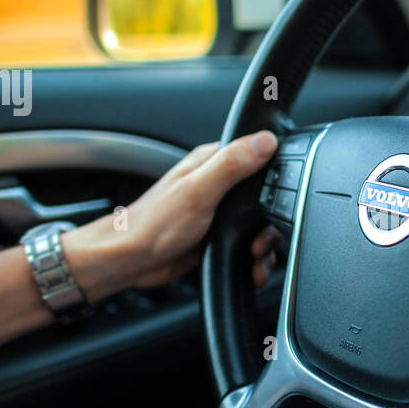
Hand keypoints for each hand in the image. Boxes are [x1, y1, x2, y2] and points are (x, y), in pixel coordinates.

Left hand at [61, 131, 278, 300]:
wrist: (130, 261)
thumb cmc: (153, 225)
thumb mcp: (197, 191)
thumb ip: (232, 164)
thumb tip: (265, 141)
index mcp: (213, 163)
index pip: (260, 156)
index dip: (277, 178)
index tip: (277, 203)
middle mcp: (219, 183)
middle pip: (267, 196)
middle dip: (272, 222)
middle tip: (260, 240)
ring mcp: (220, 210)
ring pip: (261, 223)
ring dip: (266, 244)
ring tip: (256, 256)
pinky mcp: (219, 234)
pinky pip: (249, 242)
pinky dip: (257, 258)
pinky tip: (252, 267)